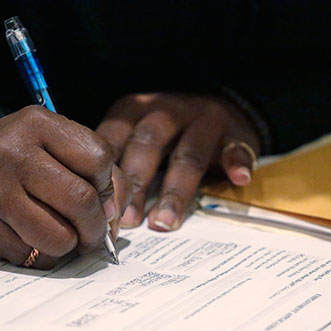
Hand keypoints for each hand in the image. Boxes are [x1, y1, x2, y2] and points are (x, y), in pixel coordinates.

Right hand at [0, 106, 130, 268]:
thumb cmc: (22, 158)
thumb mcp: (57, 145)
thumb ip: (101, 174)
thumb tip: (113, 218)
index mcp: (37, 124)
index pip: (98, 159)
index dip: (108, 185)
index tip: (100, 196)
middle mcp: (11, 153)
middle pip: (81, 200)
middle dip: (96, 226)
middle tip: (93, 233)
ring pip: (59, 237)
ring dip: (70, 245)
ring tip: (64, 236)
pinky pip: (32, 257)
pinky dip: (43, 256)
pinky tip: (36, 240)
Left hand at [96, 93, 259, 231]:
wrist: (220, 108)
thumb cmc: (166, 134)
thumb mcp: (134, 137)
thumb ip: (117, 163)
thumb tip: (93, 209)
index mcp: (133, 111)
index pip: (113, 139)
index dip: (106, 175)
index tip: (100, 210)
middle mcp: (165, 111)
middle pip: (147, 144)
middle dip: (136, 184)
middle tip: (127, 220)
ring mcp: (201, 120)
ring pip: (188, 154)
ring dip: (176, 190)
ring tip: (165, 221)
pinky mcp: (234, 132)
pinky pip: (235, 148)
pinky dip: (236, 163)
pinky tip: (238, 180)